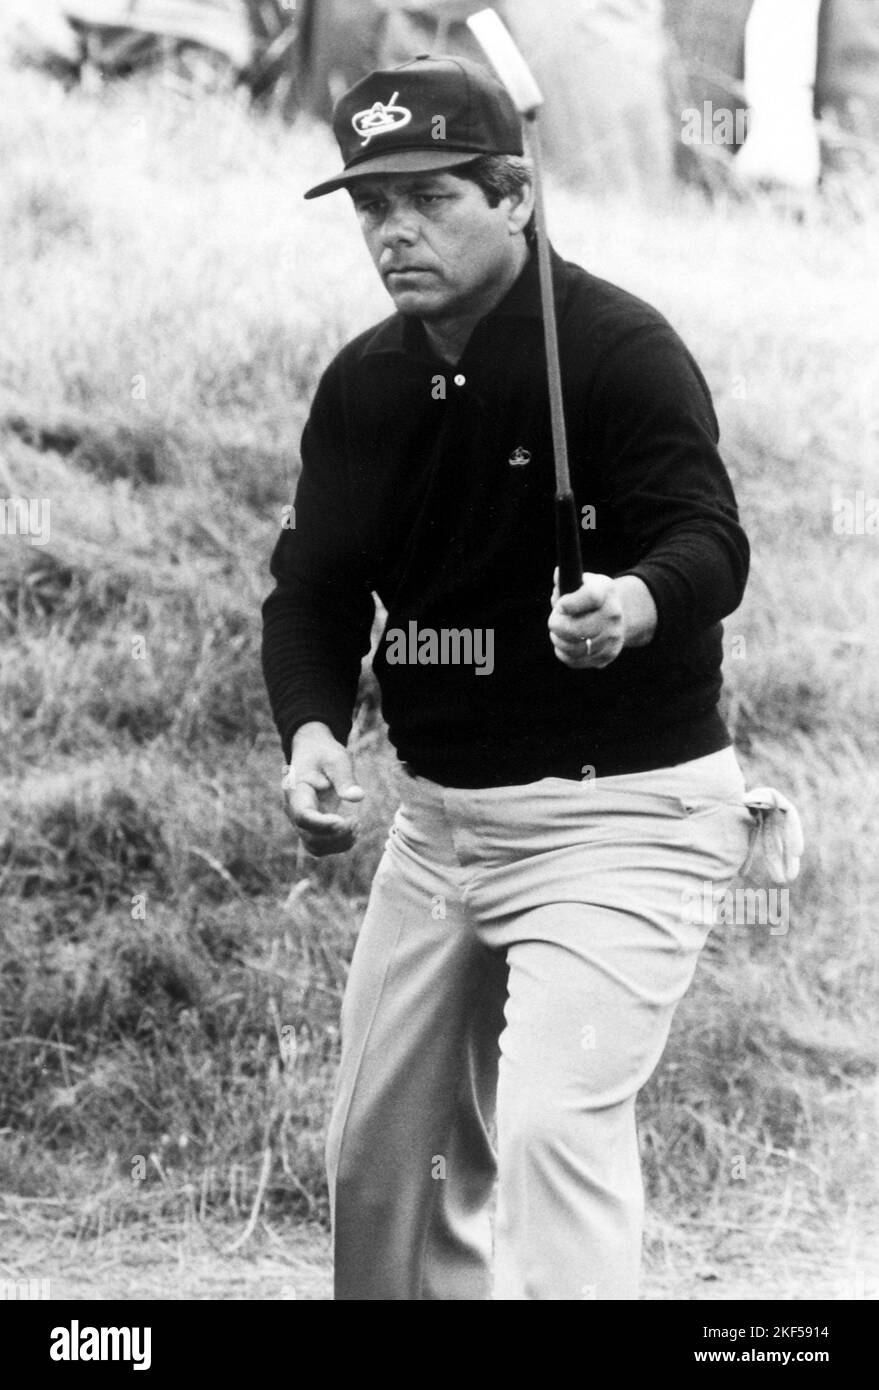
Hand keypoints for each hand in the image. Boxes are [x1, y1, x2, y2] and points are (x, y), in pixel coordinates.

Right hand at [283, 722, 363, 856]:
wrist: (314, 754)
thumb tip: (357, 797)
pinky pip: (322, 847)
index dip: (323, 824)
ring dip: (339, 843)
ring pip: (315, 847)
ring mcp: (302, 822)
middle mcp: (294, 811)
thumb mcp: (336, 759)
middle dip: (336, 835)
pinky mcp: (312, 828)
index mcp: (296, 792)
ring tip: (357, 824)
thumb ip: (345, 778)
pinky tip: (354, 828)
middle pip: (309, 836)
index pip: (303, 816)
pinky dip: (339, 844)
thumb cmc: (324, 754)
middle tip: (357, 820)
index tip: (344, 821)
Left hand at [548, 571, 655, 668]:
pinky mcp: (607, 655)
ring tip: (557, 633)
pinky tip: (564, 644)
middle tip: (554, 621)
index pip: (590, 597)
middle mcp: (613, 615)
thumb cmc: (592, 598)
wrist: (619, 616)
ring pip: (574, 647)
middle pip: (577, 629)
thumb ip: (567, 579)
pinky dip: (564, 653)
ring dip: (558, 640)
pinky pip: (576, 660)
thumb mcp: (584, 582)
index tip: (561, 605)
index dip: (568, 603)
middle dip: (556, 625)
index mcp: (606, 591)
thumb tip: (558, 575)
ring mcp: (612, 637)